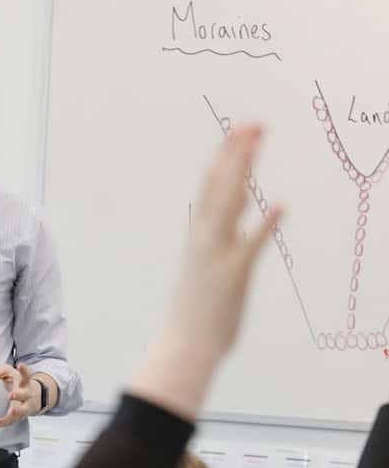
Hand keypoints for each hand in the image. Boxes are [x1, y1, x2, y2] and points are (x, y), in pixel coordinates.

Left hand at [0, 361, 39, 428]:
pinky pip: (14, 420)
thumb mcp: (8, 373)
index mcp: (24, 382)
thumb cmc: (17, 381)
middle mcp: (27, 394)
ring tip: (11, 411)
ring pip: (23, 410)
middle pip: (25, 394)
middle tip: (11, 395)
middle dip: (19, 395)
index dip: (24, 371)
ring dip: (17, 411)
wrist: (35, 396)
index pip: (26, 375)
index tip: (21, 365)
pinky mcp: (20, 415)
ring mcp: (26, 406)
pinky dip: (6, 422)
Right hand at [166, 124, 280, 359]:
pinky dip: (264, 226)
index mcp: (198, 234)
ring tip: (255, 146)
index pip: (210, 185)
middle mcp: (204, 238)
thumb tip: (240, 197)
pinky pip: (250, 246)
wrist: (186, 343)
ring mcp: (216, 254)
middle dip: (234, 153)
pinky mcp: (232, 274)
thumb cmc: (197, 306)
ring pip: (227, 205)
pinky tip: (281, 206)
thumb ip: (223, 227)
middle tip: (251, 124)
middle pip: (218, 186)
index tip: (240, 131)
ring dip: (241, 173)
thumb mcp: (207, 258)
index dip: (225, 156)